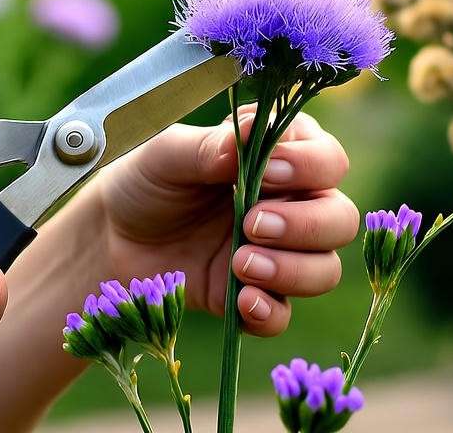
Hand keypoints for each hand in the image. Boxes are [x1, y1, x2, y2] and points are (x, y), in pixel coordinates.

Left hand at [86, 106, 358, 336]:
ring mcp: (277, 255)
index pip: (329, 160)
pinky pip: (284, 314)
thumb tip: (247, 139)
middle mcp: (291, 206)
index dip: (310, 166)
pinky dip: (271, 310)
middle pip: (341, 219)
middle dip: (306, 224)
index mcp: (281, 159)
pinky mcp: (254, 296)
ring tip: (241, 262)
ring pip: (326, 269)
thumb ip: (208, 146)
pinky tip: (243, 300)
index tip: (267, 171)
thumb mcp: (167, 154)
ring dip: (293, 269)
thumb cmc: (147, 179)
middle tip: (253, 223)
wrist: (111, 236)